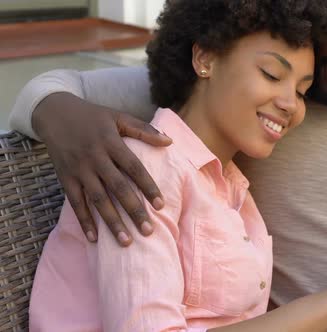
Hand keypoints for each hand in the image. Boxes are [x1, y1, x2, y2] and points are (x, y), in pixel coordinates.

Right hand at [33, 92, 172, 245]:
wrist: (54, 113)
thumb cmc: (93, 117)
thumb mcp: (118, 117)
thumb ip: (144, 130)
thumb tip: (170, 140)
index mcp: (111, 142)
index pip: (133, 167)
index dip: (147, 186)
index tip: (161, 205)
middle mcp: (95, 158)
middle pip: (117, 188)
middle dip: (133, 211)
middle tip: (148, 231)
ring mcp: (78, 170)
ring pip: (97, 199)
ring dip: (112, 222)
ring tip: (126, 241)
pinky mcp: (65, 178)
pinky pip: (75, 203)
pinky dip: (84, 221)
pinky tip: (95, 238)